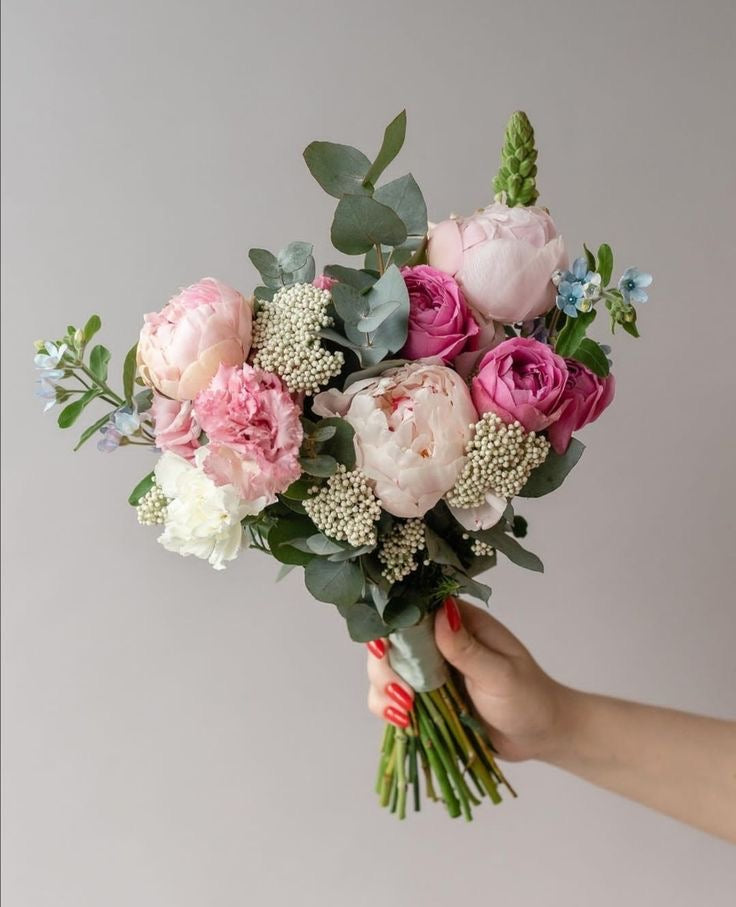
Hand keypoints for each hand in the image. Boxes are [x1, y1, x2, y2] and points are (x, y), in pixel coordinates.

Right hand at [367, 597, 570, 761]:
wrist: (539, 735)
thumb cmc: (528, 698)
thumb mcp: (501, 674)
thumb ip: (468, 649)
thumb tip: (440, 614)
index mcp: (460, 622)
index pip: (415, 610)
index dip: (393, 625)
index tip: (386, 649)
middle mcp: (438, 640)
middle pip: (392, 641)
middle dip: (386, 666)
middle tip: (402, 693)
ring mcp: (429, 669)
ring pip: (387, 669)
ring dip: (384, 689)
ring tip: (403, 713)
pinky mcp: (425, 697)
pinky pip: (392, 698)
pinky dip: (388, 708)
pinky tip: (401, 721)